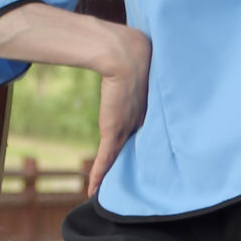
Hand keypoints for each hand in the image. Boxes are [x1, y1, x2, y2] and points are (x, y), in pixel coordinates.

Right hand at [87, 22, 150, 195]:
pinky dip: (98, 174)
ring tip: (109, 192)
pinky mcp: (113, 131)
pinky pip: (104, 159)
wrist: (128, 56)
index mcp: (147, 109)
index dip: (144, 146)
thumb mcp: (139, 63)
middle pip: (136, 150)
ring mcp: (127, 128)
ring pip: (119, 158)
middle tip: (134, 185)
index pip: (143, 133)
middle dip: (134, 167)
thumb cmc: (135, 52)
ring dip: (112, 175)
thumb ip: (135, 64)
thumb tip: (134, 48)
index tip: (144, 157)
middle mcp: (139, 122)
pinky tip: (93, 190)